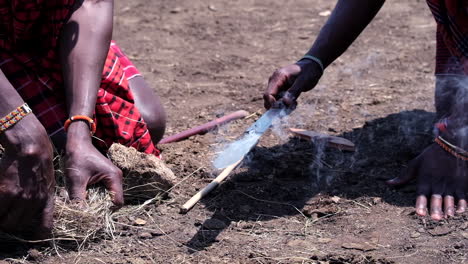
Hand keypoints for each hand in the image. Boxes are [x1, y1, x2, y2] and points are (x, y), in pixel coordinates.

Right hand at [0, 115, 54, 238]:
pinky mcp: (5, 192)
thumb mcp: (48, 180)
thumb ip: (41, 195)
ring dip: (0, 219)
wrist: (30, 147)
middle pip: (17, 225)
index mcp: (47, 200)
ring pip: (5, 222)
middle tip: (3, 217)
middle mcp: (34, 202)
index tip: (34, 238)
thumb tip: (32, 206)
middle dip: (8, 224)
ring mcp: (20, 199)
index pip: (45, 226)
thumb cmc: (39, 161)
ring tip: (1, 210)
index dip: (39, 235)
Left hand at [64, 122, 123, 208]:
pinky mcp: (106, 176)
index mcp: (114, 177)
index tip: (93, 215)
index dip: (107, 211)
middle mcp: (116, 178)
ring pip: (109, 196)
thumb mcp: (76, 180)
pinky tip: (86, 196)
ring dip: (98, 202)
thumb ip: (78, 198)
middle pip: (114, 200)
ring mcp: (112, 177)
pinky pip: (104, 191)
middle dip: (102, 208)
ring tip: (86, 205)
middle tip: (88, 212)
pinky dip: (96, 196)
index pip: (117, 202)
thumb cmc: (78, 158)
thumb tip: (78, 215)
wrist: (77, 143)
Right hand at [263, 59, 322, 108]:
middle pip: (268, 98)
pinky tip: (295, 102)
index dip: (272, 103)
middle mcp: (274, 81)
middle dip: (277, 106)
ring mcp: (276, 85)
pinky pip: (279, 99)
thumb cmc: (308, 71)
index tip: (282, 109)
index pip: (268, 93)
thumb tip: (285, 103)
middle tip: (291, 108)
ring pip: (274, 101)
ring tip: (295, 104)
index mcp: (278, 77)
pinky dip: (285, 104)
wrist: (311, 66)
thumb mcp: (303, 81)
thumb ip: (294, 91)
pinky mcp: (280, 89)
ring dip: (283, 106)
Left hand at [387, 143, 466, 219]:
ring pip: (450, 199)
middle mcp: (437, 184)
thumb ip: (403, 177)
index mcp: (425, 180)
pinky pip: (462, 196)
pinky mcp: (461, 184)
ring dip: (449, 208)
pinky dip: (462, 203)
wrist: (451, 146)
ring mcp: (450, 185)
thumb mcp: (415, 165)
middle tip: (435, 218)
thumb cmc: (430, 157)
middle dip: (436, 208)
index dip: (420, 204)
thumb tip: (387, 183)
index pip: (421, 195)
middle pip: (436, 198)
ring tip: (448, 216)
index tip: (419, 213)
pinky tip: (460, 211)